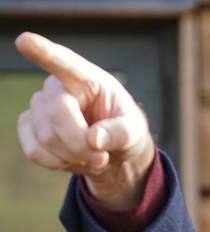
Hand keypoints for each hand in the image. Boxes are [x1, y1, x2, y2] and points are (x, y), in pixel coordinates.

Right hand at [15, 32, 155, 208]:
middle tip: (103, 158)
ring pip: (45, 138)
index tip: (25, 40)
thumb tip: (94, 138)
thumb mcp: (135, 132)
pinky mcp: (29, 127)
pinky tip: (73, 159)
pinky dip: (57, 163)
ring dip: (74, 157)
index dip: (44, 52)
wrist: (110, 151)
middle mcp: (58, 87)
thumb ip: (122, 133)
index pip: (64, 63)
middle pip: (56, 115)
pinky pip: (34, 151)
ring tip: (93, 157)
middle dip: (80, 145)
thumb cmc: (124, 131)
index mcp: (88, 79)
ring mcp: (39, 106)